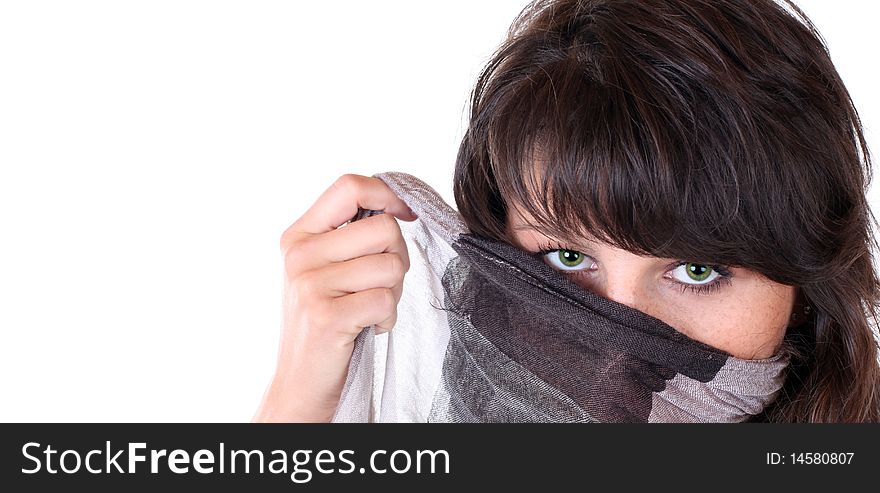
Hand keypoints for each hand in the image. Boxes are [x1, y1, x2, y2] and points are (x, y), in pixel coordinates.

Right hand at [252, 174, 416, 421]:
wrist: (301, 383)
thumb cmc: (326, 321)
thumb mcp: (325, 269)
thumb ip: (350, 235)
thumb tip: (398, 205)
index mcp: (299, 235)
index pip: (349, 187)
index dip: (388, 194)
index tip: (407, 215)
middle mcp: (300, 254)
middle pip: (384, 228)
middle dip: (398, 259)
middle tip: (379, 286)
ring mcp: (310, 284)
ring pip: (392, 265)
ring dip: (393, 293)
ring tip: (369, 309)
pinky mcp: (326, 316)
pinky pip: (386, 300)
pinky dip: (387, 318)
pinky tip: (367, 328)